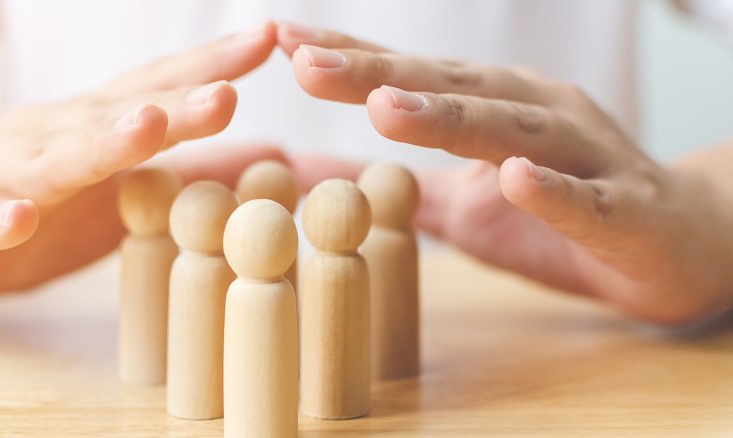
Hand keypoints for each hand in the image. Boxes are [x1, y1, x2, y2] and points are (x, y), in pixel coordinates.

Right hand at [0, 23, 281, 317]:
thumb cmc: (29, 211)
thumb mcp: (117, 197)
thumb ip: (188, 176)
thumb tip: (275, 160)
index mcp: (88, 130)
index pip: (153, 90)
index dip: (207, 66)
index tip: (267, 39)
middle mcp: (46, 140)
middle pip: (114, 119)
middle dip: (172, 107)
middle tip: (227, 94)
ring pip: (51, 160)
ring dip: (98, 145)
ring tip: (144, 129)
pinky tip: (18, 217)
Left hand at [278, 23, 732, 324]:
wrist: (673, 246)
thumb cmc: (558, 217)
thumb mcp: (456, 205)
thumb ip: (387, 189)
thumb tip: (301, 177)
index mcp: (493, 107)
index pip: (411, 77)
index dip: (349, 59)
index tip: (282, 39)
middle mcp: (534, 112)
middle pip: (447, 89)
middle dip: (375, 74)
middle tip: (305, 61)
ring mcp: (581, 155)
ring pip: (510, 130)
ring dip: (448, 117)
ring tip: (385, 105)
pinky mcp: (622, 208)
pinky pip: (583, 199)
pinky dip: (548, 190)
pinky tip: (513, 177)